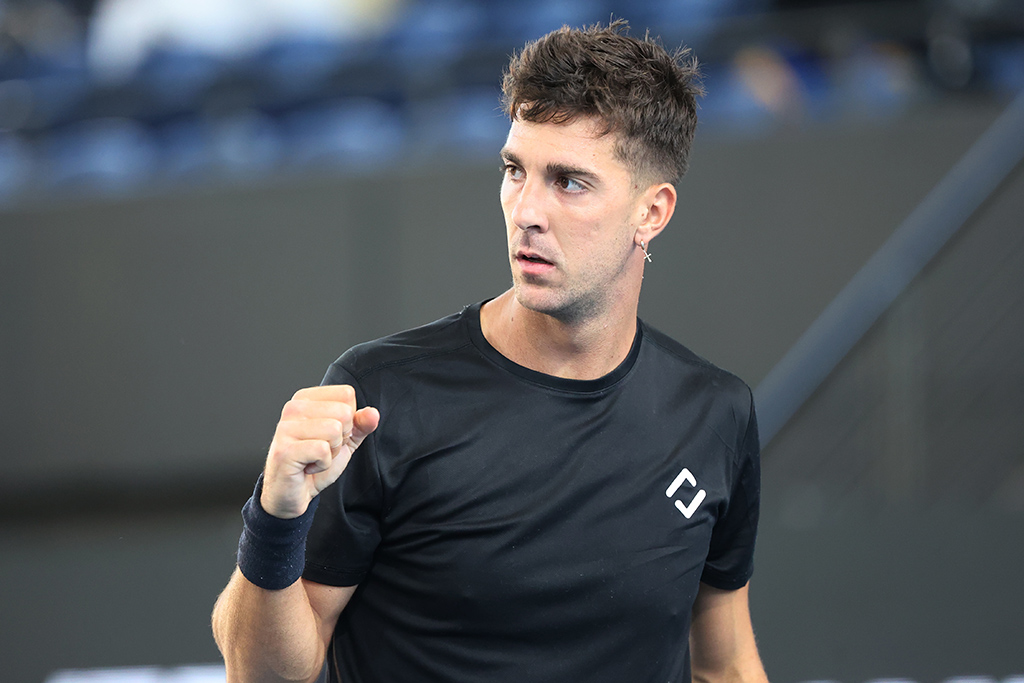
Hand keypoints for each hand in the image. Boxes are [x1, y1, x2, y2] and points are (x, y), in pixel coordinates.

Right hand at [260, 385, 379, 518]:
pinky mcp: (285, 450)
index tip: (329, 435)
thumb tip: (372, 413)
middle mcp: (293, 408)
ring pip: (334, 430)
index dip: (348, 420)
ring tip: (315, 458)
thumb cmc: (314, 462)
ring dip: (332, 452)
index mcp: (306, 399)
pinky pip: (322, 450)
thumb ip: (360, 424)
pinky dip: (323, 464)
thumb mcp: (345, 440)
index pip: (346, 395)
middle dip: (341, 438)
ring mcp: (286, 428)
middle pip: (343, 412)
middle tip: (322, 449)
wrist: (294, 492)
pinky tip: (308, 467)